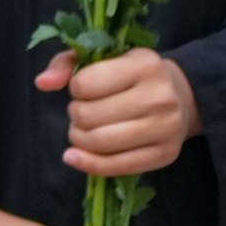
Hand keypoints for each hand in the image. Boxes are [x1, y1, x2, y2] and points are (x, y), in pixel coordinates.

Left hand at [40, 46, 200, 179]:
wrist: (182, 96)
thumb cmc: (132, 75)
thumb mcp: (104, 58)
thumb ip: (67, 64)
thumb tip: (43, 83)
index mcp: (144, 65)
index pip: (85, 84)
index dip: (76, 89)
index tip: (84, 90)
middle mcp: (160, 96)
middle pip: (89, 116)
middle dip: (76, 116)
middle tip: (83, 113)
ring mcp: (166, 127)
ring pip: (100, 142)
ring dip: (79, 139)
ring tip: (82, 131)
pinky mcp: (166, 154)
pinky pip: (116, 167)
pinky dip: (87, 164)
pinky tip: (74, 156)